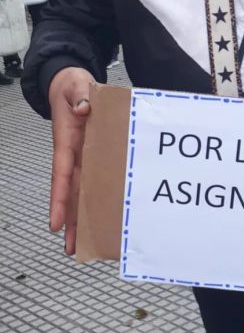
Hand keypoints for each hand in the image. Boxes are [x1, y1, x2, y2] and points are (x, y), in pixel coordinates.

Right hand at [48, 67, 95, 254]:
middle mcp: (72, 154)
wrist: (71, 83)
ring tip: (82, 245)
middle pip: (70, 192)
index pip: (61, 175)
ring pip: (80, 190)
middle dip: (69, 220)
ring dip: (80, 216)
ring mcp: (81, 156)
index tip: (54, 223)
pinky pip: (92, 178)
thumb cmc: (73, 86)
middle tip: (71, 249)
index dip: (58, 200)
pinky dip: (93, 196)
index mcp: (67, 142)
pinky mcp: (91, 154)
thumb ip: (80, 95)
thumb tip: (84, 108)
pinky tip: (99, 214)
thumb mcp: (77, 85)